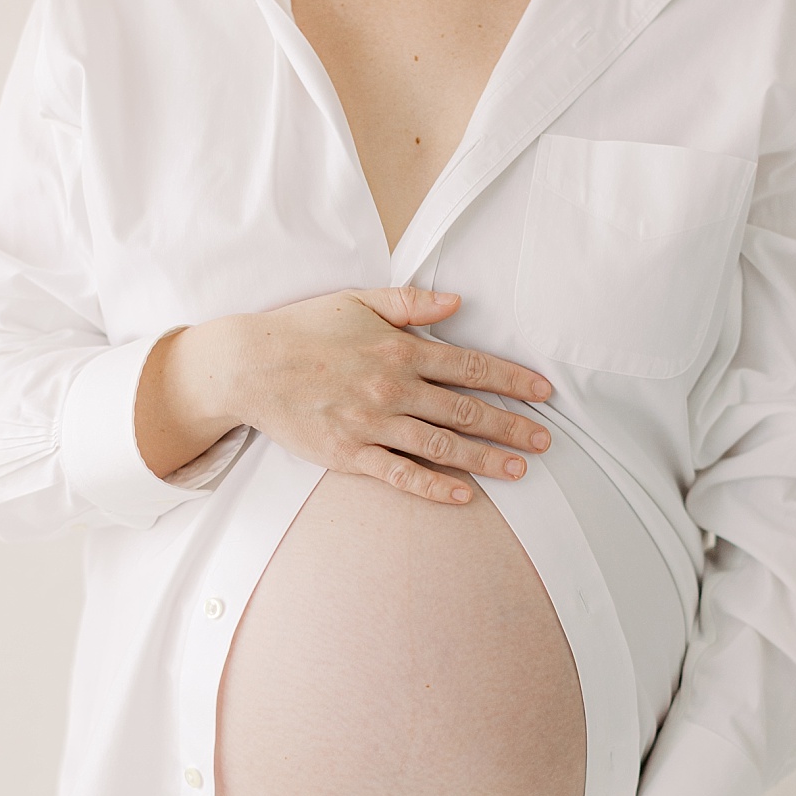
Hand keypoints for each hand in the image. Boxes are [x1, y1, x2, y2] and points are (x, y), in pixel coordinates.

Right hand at [141, 286, 552, 502]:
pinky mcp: (349, 454)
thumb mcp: (357, 301)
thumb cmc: (303, 329)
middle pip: (465, 409)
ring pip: (441, 445)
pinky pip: (400, 474)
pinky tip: (464, 494)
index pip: (469, 366)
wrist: (249, 366)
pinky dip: (434, 486)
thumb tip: (457, 302)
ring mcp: (372, 424)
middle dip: (511, 425)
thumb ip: (409, 304)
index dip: (511, 380)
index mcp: (399, 349)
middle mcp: (392, 388)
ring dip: (485, 458)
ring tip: (520, 468)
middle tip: (547, 440)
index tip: (543, 393)